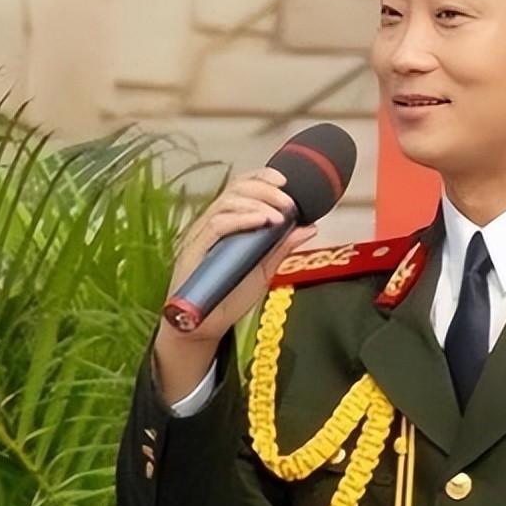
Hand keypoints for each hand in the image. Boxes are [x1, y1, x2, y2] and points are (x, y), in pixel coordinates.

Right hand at [154, 167, 317, 401]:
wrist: (205, 328)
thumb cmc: (230, 296)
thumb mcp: (264, 269)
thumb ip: (283, 247)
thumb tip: (310, 227)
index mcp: (228, 223)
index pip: (241, 187)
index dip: (262, 178)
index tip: (287, 182)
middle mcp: (212, 223)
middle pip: (235, 189)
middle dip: (266, 190)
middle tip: (289, 202)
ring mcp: (201, 235)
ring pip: (226, 203)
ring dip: (257, 203)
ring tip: (279, 215)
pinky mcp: (194, 250)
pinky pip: (216, 226)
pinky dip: (241, 220)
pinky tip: (262, 222)